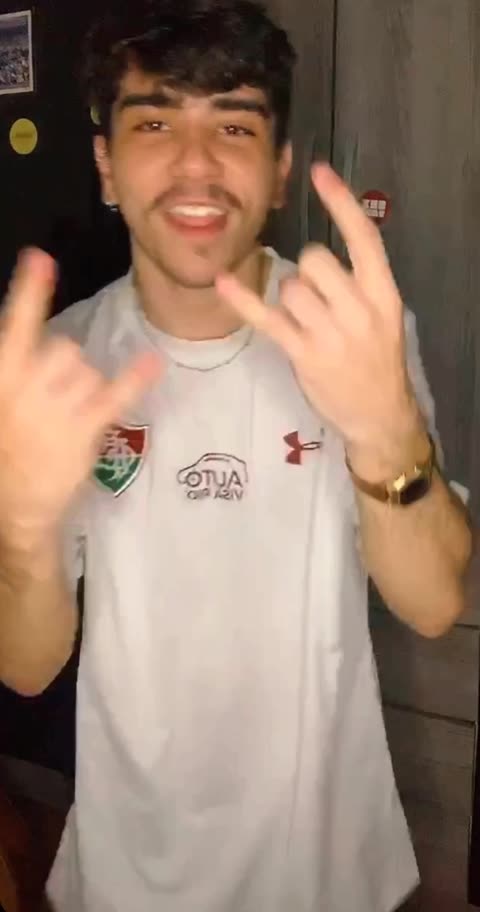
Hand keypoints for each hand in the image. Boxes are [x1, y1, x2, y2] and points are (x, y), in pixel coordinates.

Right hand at [0, 249, 160, 547]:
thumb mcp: (5, 400)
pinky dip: (135, 378)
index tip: (40, 260)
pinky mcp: (86, 428)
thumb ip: (19, 367)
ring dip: (86, 384)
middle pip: (65, 346)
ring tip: (70, 413)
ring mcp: (58, 408)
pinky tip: (151, 363)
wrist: (14, 500)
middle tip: (58, 393)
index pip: (17, 325)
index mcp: (4, 375)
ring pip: (88, 370)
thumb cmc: (9, 446)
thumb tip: (45, 339)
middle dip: (67, 362)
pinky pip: (117, 394)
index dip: (28, 292)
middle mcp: (28, 386)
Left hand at [217, 163, 427, 479]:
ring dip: (290, 298)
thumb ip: (359, 283)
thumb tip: (317, 254)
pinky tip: (223, 282)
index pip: (364, 237)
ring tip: (307, 323)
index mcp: (383, 293)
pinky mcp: (303, 353)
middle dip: (307, 270)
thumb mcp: (384, 315)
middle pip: (316, 259)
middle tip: (317, 298)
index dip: (341, 202)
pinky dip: (243, 300)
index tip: (319, 172)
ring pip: (290, 287)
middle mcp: (359, 309)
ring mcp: (330, 333)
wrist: (379, 413)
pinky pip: (267, 318)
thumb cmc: (377, 359)